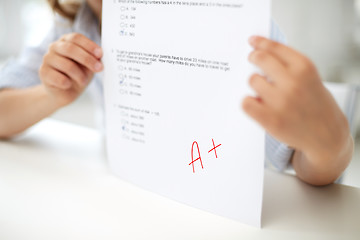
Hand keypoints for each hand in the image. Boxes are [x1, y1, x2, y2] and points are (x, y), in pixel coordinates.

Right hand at [39, 33, 102, 107]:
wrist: (64, 92)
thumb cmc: (78, 75)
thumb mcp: (89, 66)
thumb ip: (93, 59)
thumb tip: (100, 56)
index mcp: (67, 41)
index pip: (76, 37)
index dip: (89, 45)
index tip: (100, 54)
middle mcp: (55, 47)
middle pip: (70, 49)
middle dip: (87, 59)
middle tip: (99, 68)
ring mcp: (47, 59)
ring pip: (66, 65)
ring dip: (80, 75)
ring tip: (83, 81)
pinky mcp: (43, 72)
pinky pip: (59, 78)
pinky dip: (68, 83)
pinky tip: (69, 85)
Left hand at [243, 36, 349, 165]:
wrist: (326, 135)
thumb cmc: (316, 105)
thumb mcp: (310, 78)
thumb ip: (289, 64)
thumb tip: (262, 50)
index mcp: (304, 68)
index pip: (275, 47)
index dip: (261, 42)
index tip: (252, 41)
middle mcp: (293, 82)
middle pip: (260, 59)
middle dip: (253, 57)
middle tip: (252, 59)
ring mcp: (281, 101)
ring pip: (252, 80)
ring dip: (256, 84)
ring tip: (265, 92)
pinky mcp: (270, 119)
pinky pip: (246, 102)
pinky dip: (248, 102)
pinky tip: (257, 104)